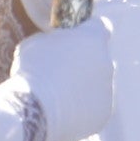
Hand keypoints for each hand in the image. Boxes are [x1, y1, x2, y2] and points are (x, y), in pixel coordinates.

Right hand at [8, 0, 118, 140]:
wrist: (34, 109)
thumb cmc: (32, 70)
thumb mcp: (38, 42)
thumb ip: (56, 41)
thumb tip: (58, 46)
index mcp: (93, 38)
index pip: (101, 27)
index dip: (88, 33)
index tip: (77, 40)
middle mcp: (106, 62)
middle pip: (99, 59)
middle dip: (84, 64)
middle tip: (60, 74)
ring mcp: (107, 89)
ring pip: (97, 85)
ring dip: (83, 88)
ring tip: (56, 98)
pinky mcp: (104, 113)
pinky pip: (94, 108)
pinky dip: (82, 110)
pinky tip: (62, 113)